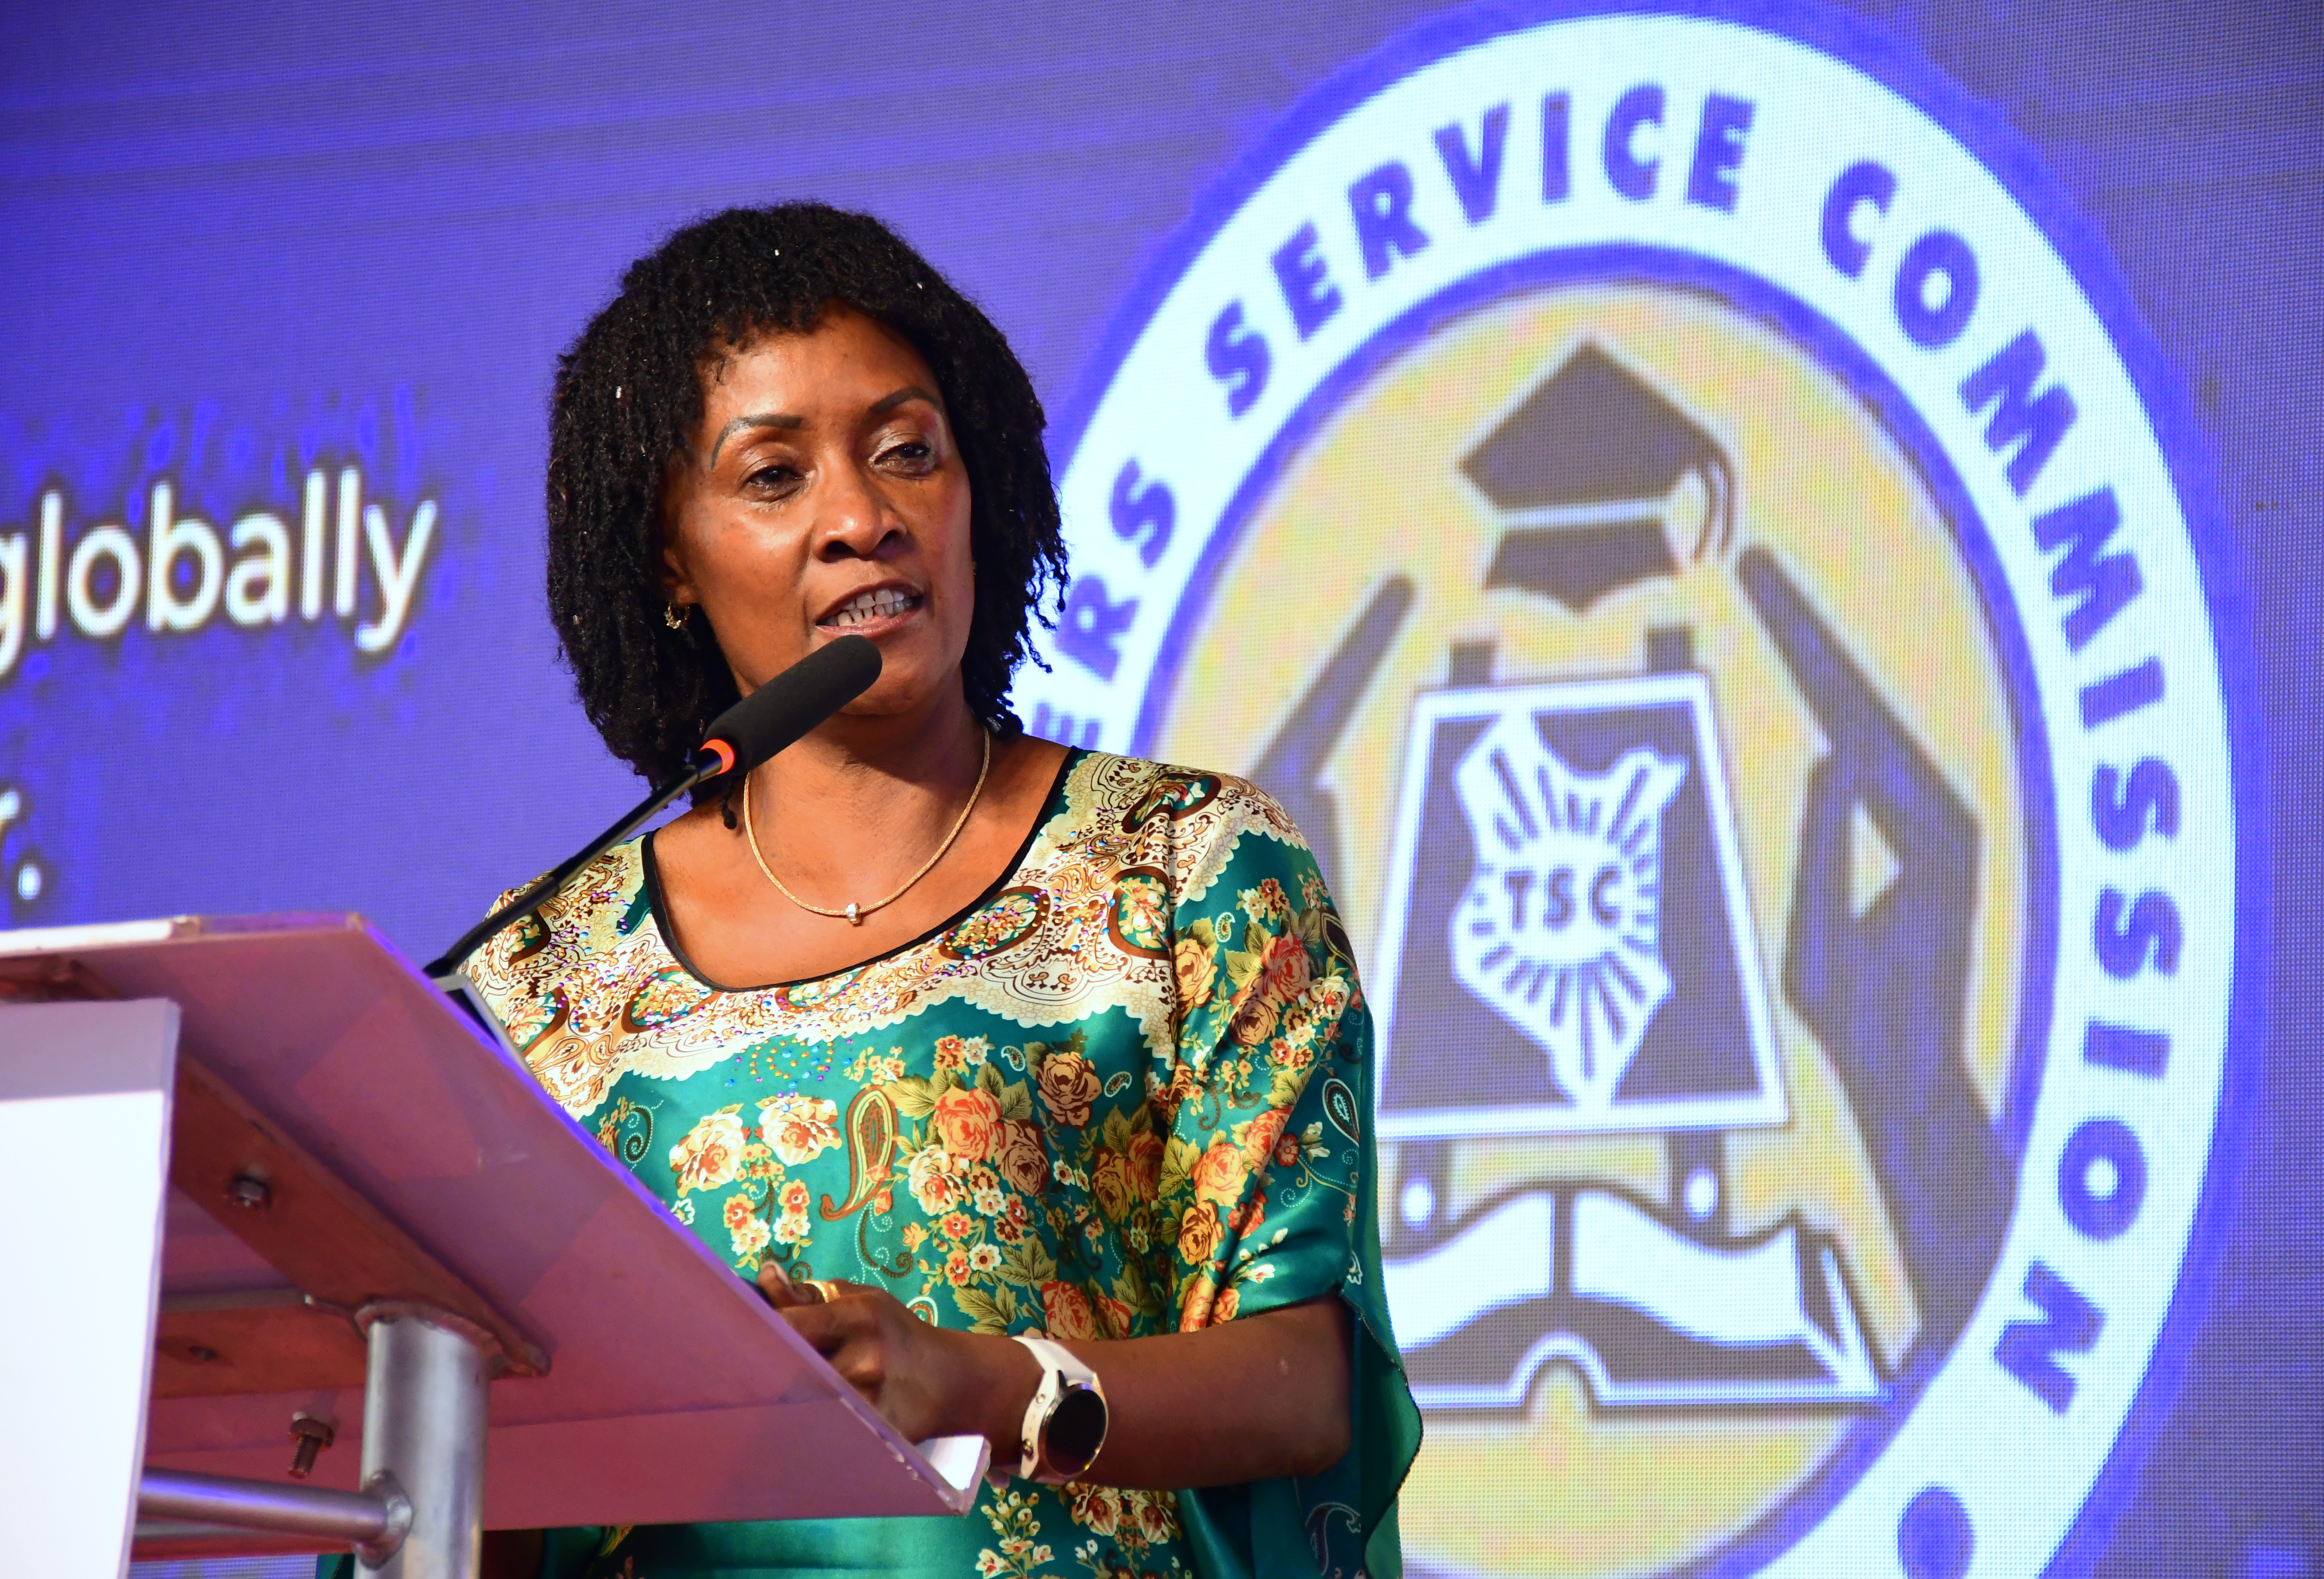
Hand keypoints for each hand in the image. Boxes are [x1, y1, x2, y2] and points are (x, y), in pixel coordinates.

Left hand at [753, 1261, 1035, 1447]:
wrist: (949, 1382)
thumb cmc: (894, 1333)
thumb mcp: (859, 1301)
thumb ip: (809, 1296)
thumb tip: (765, 1276)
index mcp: (860, 1316)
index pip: (789, 1326)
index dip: (755, 1332)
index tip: (732, 1337)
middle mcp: (866, 1359)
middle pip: (789, 1372)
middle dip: (761, 1374)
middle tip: (732, 1374)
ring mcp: (873, 1402)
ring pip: (801, 1408)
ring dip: (778, 1405)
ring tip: (754, 1402)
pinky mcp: (876, 1438)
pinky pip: (824, 1436)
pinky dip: (804, 1432)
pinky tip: (789, 1429)